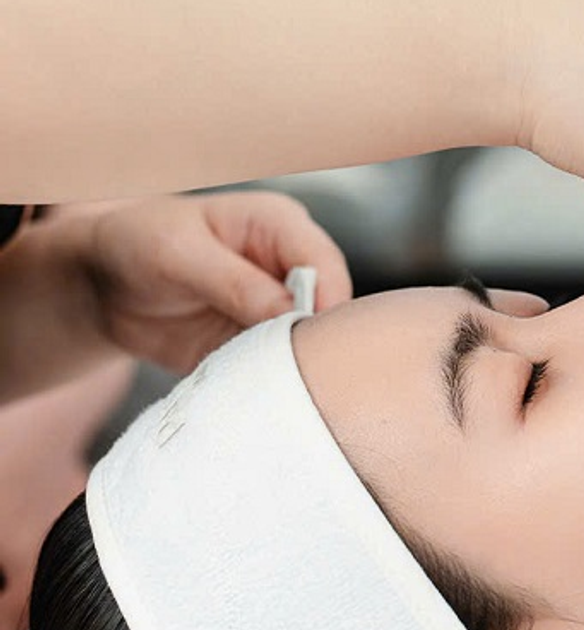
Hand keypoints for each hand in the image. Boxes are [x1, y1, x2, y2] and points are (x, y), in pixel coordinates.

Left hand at [74, 192, 351, 372]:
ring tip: (257, 381)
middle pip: (330, 309)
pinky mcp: (264, 343)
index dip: (325, 303)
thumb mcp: (178, 254)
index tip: (304, 338)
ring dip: (289, 367)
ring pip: (310, 344)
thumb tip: (288, 313)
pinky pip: (280, 369)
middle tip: (286, 369)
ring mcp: (280, 308)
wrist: (106, 284)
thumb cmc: (140, 243)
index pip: (326, 265)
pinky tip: (248, 391)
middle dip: (313, 341)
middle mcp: (290, 267)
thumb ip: (235, 282)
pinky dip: (267, 383)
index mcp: (282, 226)